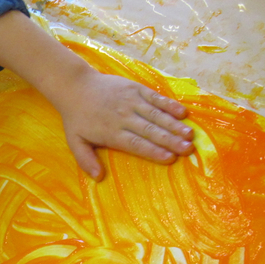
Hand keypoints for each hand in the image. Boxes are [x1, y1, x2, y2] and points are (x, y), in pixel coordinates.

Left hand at [56, 70, 191, 180]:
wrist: (75, 86)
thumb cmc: (77, 118)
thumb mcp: (75, 141)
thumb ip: (85, 160)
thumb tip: (98, 177)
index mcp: (110, 132)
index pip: (135, 144)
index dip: (153, 151)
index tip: (170, 158)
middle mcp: (123, 117)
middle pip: (150, 131)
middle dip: (170, 141)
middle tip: (188, 149)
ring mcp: (131, 101)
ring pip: (156, 114)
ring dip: (174, 125)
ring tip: (190, 134)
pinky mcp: (136, 88)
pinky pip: (155, 97)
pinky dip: (169, 105)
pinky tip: (183, 113)